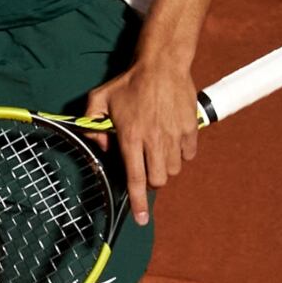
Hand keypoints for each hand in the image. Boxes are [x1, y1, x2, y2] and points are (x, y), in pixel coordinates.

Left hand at [82, 58, 202, 224]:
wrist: (162, 64)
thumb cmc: (129, 82)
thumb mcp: (99, 98)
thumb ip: (91, 124)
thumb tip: (100, 147)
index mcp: (131, 136)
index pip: (135, 178)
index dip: (138, 202)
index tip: (142, 219)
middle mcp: (154, 140)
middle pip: (158, 179)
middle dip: (151, 180)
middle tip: (146, 167)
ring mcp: (175, 135)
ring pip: (174, 169)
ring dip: (166, 166)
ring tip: (158, 151)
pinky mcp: (190, 128)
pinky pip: (188, 155)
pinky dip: (181, 154)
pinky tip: (172, 141)